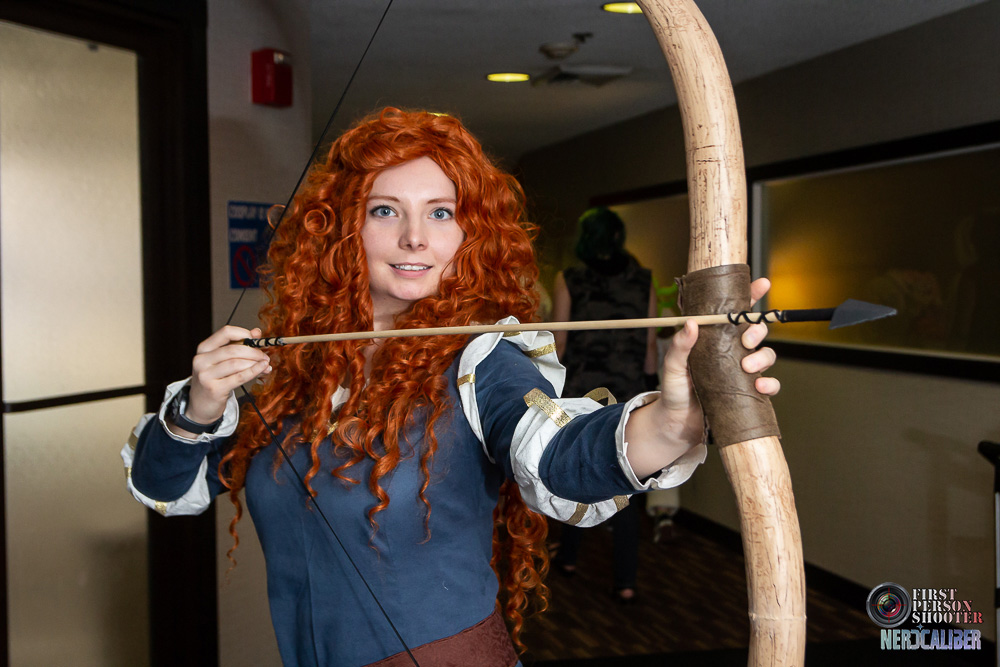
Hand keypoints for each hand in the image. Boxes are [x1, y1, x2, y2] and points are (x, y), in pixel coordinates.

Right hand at [185, 326, 271, 424]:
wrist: (200, 406)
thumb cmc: (215, 380)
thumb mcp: (222, 360)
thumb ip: (238, 345)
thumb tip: (257, 332)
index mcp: (204, 348)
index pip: (225, 332)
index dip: (244, 333)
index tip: (257, 340)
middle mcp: (202, 360)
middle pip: (233, 349)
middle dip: (253, 352)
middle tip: (265, 356)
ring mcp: (206, 375)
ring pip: (236, 363)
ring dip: (255, 363)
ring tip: (265, 365)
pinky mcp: (214, 389)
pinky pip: (239, 377)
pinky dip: (254, 371)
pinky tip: (263, 369)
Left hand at [660, 276, 778, 415]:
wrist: (677, 424)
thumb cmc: (674, 391)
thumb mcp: (673, 366)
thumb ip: (680, 346)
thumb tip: (691, 323)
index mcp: (714, 340)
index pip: (734, 313)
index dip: (750, 296)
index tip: (761, 284)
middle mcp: (731, 352)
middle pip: (755, 331)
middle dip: (758, 329)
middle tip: (747, 340)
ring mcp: (742, 372)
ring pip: (766, 355)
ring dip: (763, 357)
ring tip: (748, 367)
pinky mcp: (748, 393)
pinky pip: (769, 385)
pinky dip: (770, 384)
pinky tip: (760, 387)